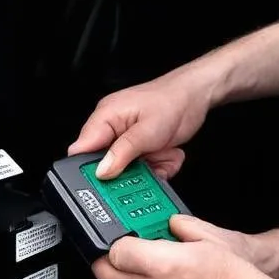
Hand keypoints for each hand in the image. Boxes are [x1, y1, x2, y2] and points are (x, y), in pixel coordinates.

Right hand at [68, 71, 209, 178]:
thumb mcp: (146, 130)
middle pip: (106, 165)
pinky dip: (158, 167)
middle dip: (127, 173)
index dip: (90, 169)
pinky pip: (144, 169)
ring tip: (161, 157)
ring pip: (129, 171)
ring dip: (148, 170)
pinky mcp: (142, 149)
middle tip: (143, 168)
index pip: (82, 149)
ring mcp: (128, 141)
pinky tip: (167, 156)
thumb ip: (122, 152)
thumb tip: (102, 172)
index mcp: (105, 117)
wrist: (196, 96)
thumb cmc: (171, 101)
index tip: (107, 182)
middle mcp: (113, 129)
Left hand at [91, 215, 259, 278]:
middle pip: (108, 275)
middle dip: (108, 260)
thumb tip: (163, 221)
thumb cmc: (226, 267)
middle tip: (115, 250)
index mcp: (163, 264)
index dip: (118, 241)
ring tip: (126, 267)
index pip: (117, 253)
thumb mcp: (202, 232)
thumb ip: (175, 222)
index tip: (125, 237)